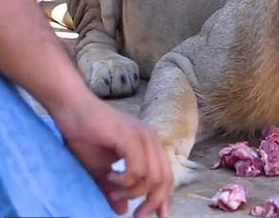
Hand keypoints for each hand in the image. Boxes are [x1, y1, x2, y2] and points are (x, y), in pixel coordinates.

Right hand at [54, 95, 172, 217]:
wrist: (72, 110)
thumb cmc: (85, 137)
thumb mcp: (100, 170)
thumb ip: (114, 190)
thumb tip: (123, 210)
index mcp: (150, 146)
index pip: (167, 176)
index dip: (164, 199)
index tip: (159, 217)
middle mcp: (152, 140)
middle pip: (164, 180)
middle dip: (151, 202)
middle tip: (135, 214)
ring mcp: (143, 137)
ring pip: (152, 177)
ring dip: (132, 191)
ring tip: (112, 188)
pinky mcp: (131, 137)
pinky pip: (138, 169)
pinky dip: (125, 180)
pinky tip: (110, 176)